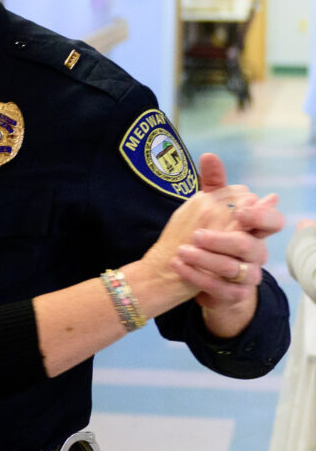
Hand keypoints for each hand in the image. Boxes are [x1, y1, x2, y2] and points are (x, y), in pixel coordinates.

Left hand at [170, 153, 282, 336]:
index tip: (240, 212)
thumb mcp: (210, 210)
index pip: (272, 221)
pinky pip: (219, 289)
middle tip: (196, 234)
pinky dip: (196, 277)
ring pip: (233, 269)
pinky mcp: (235, 295)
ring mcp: (248, 276)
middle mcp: (256, 253)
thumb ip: (213, 185)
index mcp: (253, 230)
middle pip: (249, 246)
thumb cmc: (211, 236)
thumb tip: (209, 155)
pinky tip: (178, 266)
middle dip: (221, 240)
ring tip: (181, 251)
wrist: (200, 274)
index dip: (260, 217)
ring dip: (204, 259)